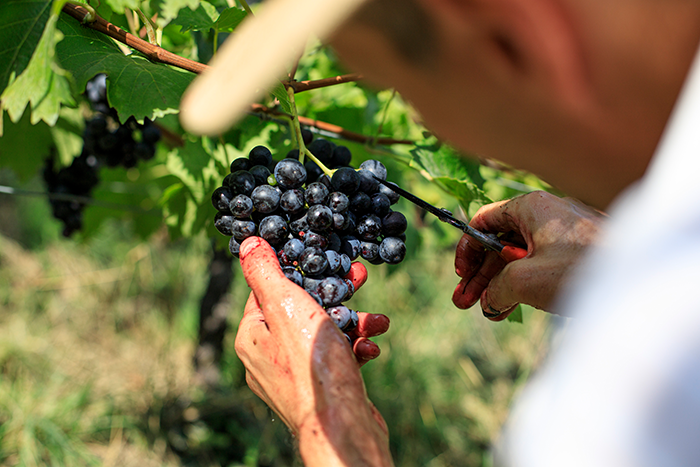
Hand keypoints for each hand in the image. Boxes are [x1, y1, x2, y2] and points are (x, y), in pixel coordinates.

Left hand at [234, 237, 392, 465]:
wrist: (342, 427)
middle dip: (335, 292)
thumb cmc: (312, 367)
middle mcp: (267, 357)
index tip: (321, 256)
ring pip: (323, 334)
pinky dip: (354, 348)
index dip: (296, 269)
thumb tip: (247, 243)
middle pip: (300, 309)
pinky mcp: (319, 390)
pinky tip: (371, 347)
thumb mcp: (287, 306)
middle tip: (358, 275)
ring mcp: (293, 376)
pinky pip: (335, 359)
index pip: (266, 290)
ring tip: (375, 320)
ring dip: (353, 321)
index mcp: (252, 336)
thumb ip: (266, 273)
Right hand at [452, 191, 603, 319]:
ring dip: (499, 285)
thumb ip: (497, 289)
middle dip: (480, 276)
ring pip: (520, 258)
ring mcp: (564, 235)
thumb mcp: (524, 280)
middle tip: (463, 301)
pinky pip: (540, 266)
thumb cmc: (580, 270)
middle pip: (500, 244)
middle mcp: (546, 216)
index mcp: (530, 207)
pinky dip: (523, 285)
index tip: (460, 274)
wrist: (637, 279)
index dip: (467, 248)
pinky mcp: (577, 254)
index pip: (484, 221)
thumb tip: (490, 301)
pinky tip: (511, 309)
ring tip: (486, 311)